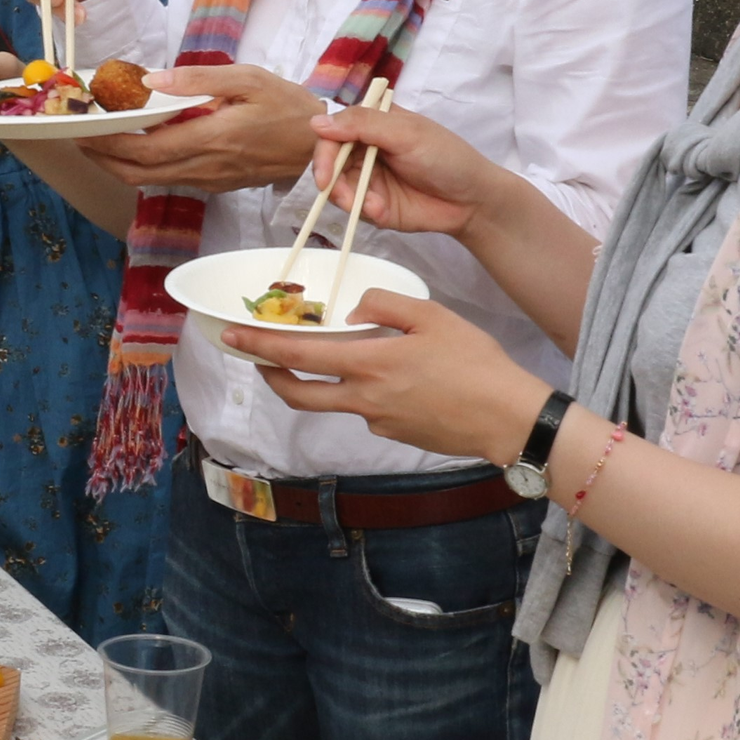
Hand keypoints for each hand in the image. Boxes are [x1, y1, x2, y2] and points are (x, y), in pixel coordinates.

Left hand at [75, 62, 304, 190]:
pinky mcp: (215, 184)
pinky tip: (134, 146)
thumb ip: (197, 79)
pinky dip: (142, 166)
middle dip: (102, 157)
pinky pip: (169, 179)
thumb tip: (151, 79)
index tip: (83, 129)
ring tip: (95, 141)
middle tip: (76, 137)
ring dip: (118, 164)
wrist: (321, 146)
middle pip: (139, 172)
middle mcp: (206, 166)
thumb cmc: (287, 105)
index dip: (110, 143)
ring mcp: (209, 179)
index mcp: (212, 138)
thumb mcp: (248, 78)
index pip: (147, 149)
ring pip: (150, 180)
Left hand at [222, 290, 544, 463]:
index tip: (231, 337)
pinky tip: (394, 377)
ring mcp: (378, 421)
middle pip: (298, 394)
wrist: (508, 418)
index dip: (259, 347)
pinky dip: (365, 391)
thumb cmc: (475, 363)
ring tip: (328, 358)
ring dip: (319, 382)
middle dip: (270, 376)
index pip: (298, 356)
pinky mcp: (395, 434)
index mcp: (369, 363)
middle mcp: (364, 398)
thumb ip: (385, 305)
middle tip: (257, 359)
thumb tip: (355, 311)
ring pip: (335, 401)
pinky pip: (368, 409)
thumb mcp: (432, 316)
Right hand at [307, 101, 506, 238]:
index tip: (324, 173)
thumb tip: (316, 121)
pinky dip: (363, 211)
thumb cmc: (446, 157)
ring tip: (373, 206)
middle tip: (344, 196)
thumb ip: (363, 124)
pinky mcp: (373, 205)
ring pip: (337, 188)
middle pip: (329, 162)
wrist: (472, 200)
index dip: (324, 151)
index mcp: (373, 123)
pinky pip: (354, 209)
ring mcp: (369, 179)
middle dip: (332, 181)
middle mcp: (365, 149)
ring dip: (348, 199)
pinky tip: (382, 212)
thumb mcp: (406, 134)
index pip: (333, 131)